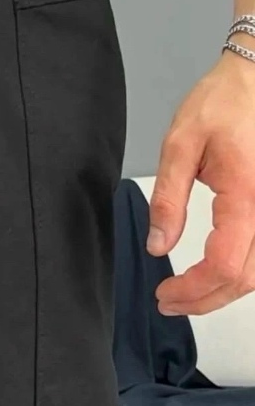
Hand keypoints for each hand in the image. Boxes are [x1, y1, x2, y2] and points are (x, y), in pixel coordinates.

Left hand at [148, 49, 254, 315]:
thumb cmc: (222, 103)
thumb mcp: (179, 144)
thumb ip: (168, 200)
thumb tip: (160, 246)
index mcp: (246, 193)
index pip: (223, 264)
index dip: (193, 290)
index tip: (164, 293)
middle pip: (246, 279)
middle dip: (205, 300)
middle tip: (169, 302)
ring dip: (225, 292)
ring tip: (188, 294)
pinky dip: (242, 274)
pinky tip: (217, 275)